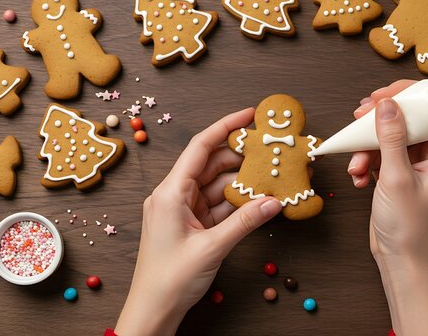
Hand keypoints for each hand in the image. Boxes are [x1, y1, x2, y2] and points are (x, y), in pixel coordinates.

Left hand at [115, 108, 282, 335]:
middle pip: (212, 165)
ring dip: (243, 183)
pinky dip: (238, 203)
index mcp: (170, 193)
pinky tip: (259, 201)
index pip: (200, 147)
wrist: (153, 311)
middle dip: (241, 157)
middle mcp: (175, 196)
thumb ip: (245, 222)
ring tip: (271, 177)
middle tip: (270, 152)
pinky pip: (219, 205)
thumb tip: (274, 201)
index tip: (249, 115)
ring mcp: (184, 211)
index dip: (225, 126)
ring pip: (218, 186)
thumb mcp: (212, 247)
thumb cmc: (169, 280)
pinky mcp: (192, 225)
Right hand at [349, 80, 427, 334]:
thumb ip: (392, 138)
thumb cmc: (409, 226)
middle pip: (411, 117)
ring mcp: (418, 163)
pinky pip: (382, 153)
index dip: (414, 94)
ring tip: (357, 165)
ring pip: (391, 135)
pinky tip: (359, 179)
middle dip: (381, 119)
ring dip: (368, 146)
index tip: (386, 94)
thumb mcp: (397, 178)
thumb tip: (387, 104)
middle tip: (360, 116)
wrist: (401, 260)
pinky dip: (367, 162)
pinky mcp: (400, 173)